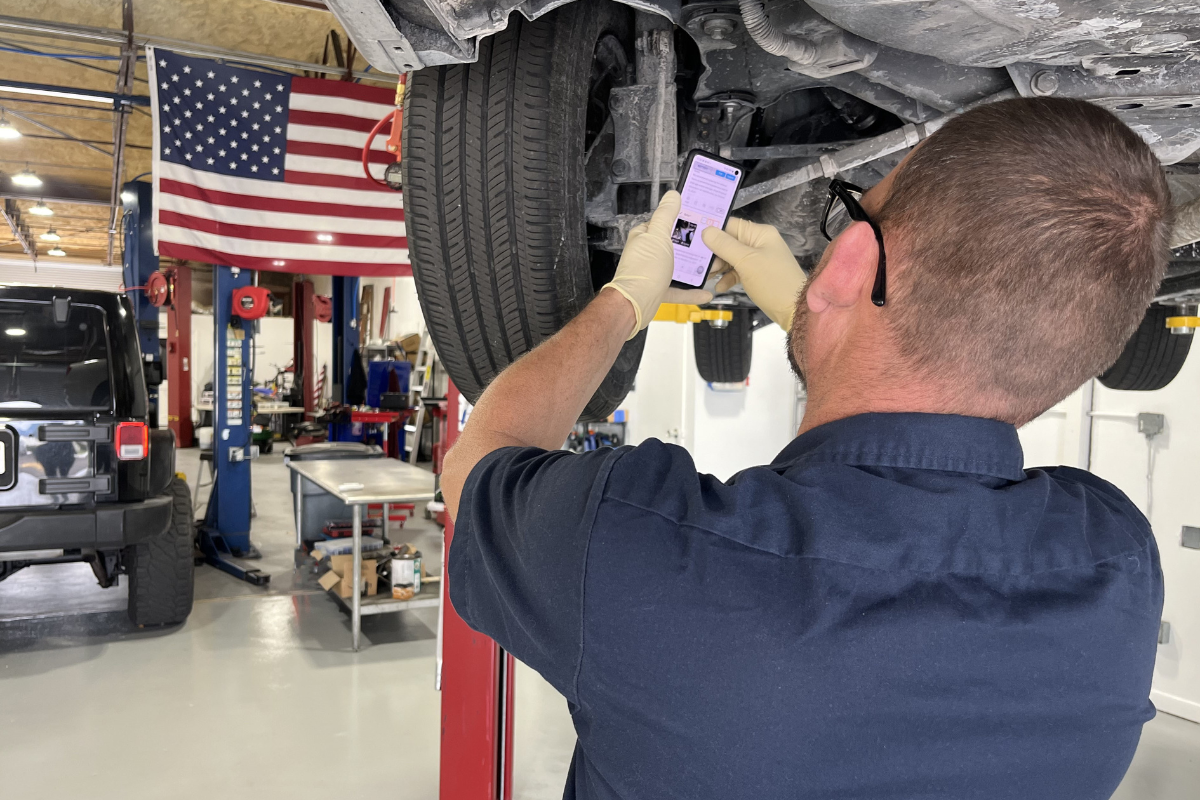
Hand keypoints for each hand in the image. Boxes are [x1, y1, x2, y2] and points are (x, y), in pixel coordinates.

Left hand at [603, 191, 712, 339]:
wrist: (635, 304)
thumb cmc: (643, 271)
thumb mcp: (658, 236)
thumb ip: (666, 215)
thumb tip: (672, 196)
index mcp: (645, 236)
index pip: (664, 223)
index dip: (681, 220)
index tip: (698, 219)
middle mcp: (647, 253)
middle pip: (673, 246)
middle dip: (691, 246)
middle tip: (709, 243)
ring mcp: (653, 272)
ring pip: (677, 267)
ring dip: (693, 268)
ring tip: (710, 265)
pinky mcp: (658, 290)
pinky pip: (678, 289)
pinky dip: (691, 291)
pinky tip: (705, 292)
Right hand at [701, 218, 806, 329]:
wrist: (794, 310)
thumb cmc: (773, 283)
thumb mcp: (747, 262)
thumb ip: (725, 245)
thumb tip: (706, 230)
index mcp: (759, 233)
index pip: (730, 225)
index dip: (711, 230)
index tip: (692, 238)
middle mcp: (758, 243)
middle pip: (728, 242)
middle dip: (713, 252)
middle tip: (698, 263)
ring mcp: (757, 259)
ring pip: (730, 258)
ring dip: (718, 266)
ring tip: (705, 276)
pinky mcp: (756, 275)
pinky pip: (736, 271)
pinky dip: (727, 277)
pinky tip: (719, 286)